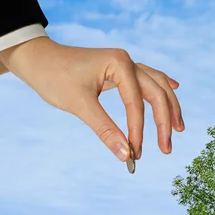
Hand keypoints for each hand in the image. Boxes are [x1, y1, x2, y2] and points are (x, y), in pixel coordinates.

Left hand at [0, 37, 183, 161]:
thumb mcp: (80, 105)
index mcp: (119, 63)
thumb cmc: (54, 77)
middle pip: (156, 93)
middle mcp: (127, 61)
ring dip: (168, 107)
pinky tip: (174, 89)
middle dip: (163, 122)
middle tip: (166, 149)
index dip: (138, 131)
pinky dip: (160, 88)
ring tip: (178, 129)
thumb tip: (126, 155)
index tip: (136, 154)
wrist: (36, 59)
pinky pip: (147, 80)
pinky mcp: (119, 70)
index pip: (135, 104)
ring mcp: (125, 64)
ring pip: (156, 86)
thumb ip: (106, 130)